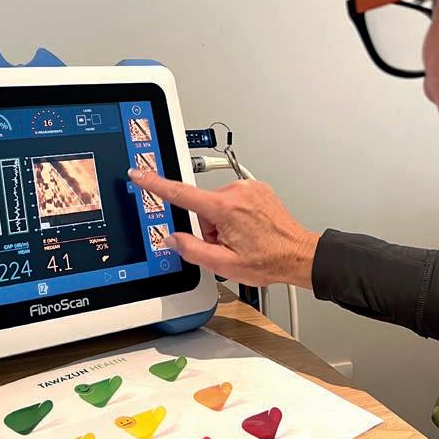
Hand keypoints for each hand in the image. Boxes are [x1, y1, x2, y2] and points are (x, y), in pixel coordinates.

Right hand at [128, 169, 319, 287]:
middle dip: (208, 228)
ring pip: (217, 205)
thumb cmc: (269, 260)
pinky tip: (249, 230)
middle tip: (228, 245)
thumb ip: (191, 250)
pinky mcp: (256, 189)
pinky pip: (232, 201)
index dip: (155, 184)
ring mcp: (248, 188)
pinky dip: (235, 216)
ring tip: (242, 239)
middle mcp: (236, 192)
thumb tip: (172, 238)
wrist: (298, 255)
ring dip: (222, 223)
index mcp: (225, 208)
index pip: (180, 193)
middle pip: (201, 207)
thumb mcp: (224, 264)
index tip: (139, 174)